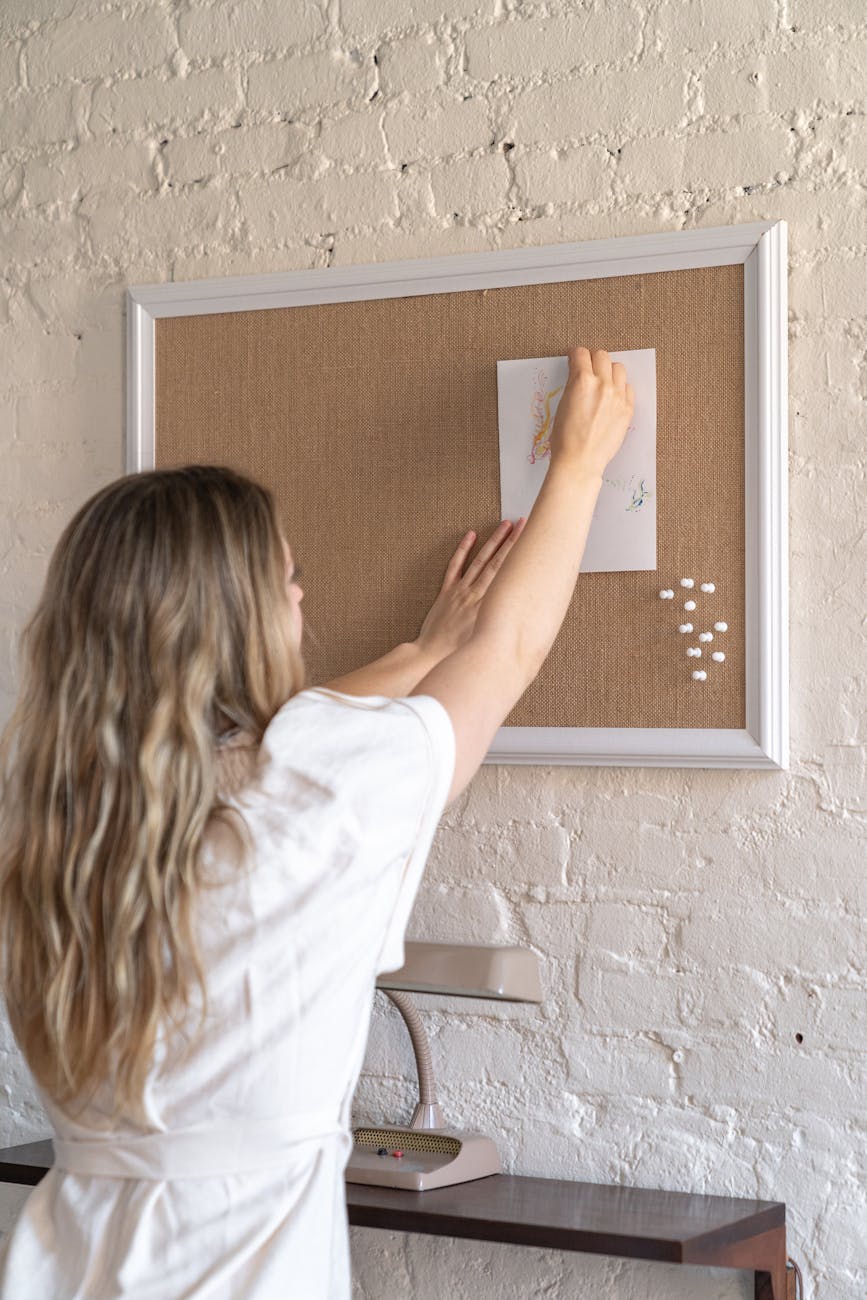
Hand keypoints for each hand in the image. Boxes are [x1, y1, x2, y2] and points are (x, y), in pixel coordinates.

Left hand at [416, 519, 526, 663]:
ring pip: (480, 560)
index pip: (509, 577)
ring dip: (494, 541)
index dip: (521, 559)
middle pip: (498, 563)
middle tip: (524, 525)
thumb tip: (523, 619)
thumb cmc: (459, 654)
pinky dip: (463, 550)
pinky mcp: (446, 592)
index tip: (534, 544)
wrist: (430, 655)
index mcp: (488, 607)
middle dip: (513, 542)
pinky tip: (470, 535)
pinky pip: (455, 566)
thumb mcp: (488, 640)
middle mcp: (476, 595)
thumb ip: (504, 627)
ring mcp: (460, 591)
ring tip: (506, 525)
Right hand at [549, 346, 634, 477]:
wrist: (580, 461)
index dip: (575, 355)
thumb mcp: (562, 406)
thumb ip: (573, 386)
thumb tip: (578, 377)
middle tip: (588, 369)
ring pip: (618, 368)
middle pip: (602, 356)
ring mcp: (618, 396)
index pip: (581, 353)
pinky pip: (628, 388)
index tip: (575, 359)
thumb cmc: (566, 439)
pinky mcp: (627, 409)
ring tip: (603, 382)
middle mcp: (602, 384)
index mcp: (582, 381)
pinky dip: (620, 388)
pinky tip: (612, 397)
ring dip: (609, 371)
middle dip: (593, 360)